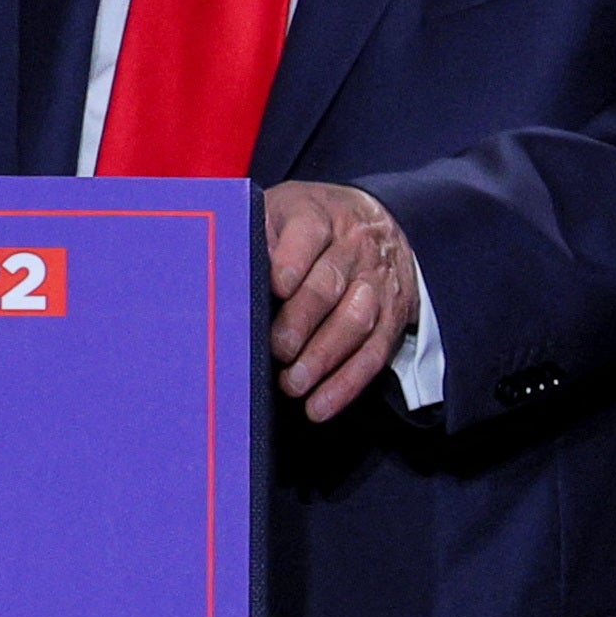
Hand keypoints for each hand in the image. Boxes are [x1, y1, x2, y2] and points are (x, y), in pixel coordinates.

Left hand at [265, 181, 420, 422]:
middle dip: (302, 320)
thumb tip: (223, 274)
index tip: (275, 287)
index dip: (291, 260)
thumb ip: (257, 235)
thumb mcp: (281, 211)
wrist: (376, 220)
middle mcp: (354, 247)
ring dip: (324, 358)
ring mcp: (377, 283)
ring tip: (293, 384)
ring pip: (356, 321)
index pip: (308, 233)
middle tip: (278, 350)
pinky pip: (374, 353)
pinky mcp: (392, 317)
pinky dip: (347, 384)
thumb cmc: (307, 223)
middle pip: (330, 284)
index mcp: (319, 215)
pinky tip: (320, 405)